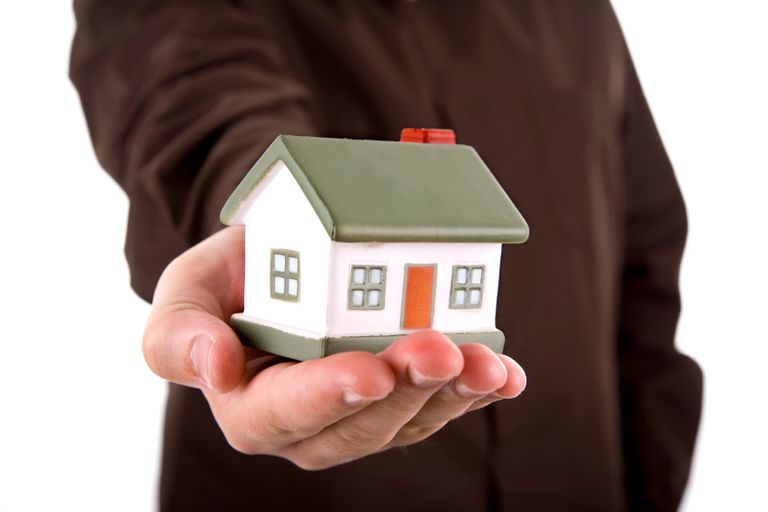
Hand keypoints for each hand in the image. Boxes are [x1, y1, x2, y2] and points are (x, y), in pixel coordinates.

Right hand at [143, 226, 525, 469]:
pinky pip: (442, 404)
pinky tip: (505, 375)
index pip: (284, 414)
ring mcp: (363, 417)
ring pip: (411, 419)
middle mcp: (311, 425)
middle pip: (360, 423)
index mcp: (252, 407)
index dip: (328, 396)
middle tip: (440, 350)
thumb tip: (216, 367)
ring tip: (485, 363)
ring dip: (452, 394)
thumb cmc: (229, 282)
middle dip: (405, 388)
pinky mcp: (404, 399)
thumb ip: (180, 335)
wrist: (281, 265)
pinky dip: (477, 391)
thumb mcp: (186, 293)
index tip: (369, 371)